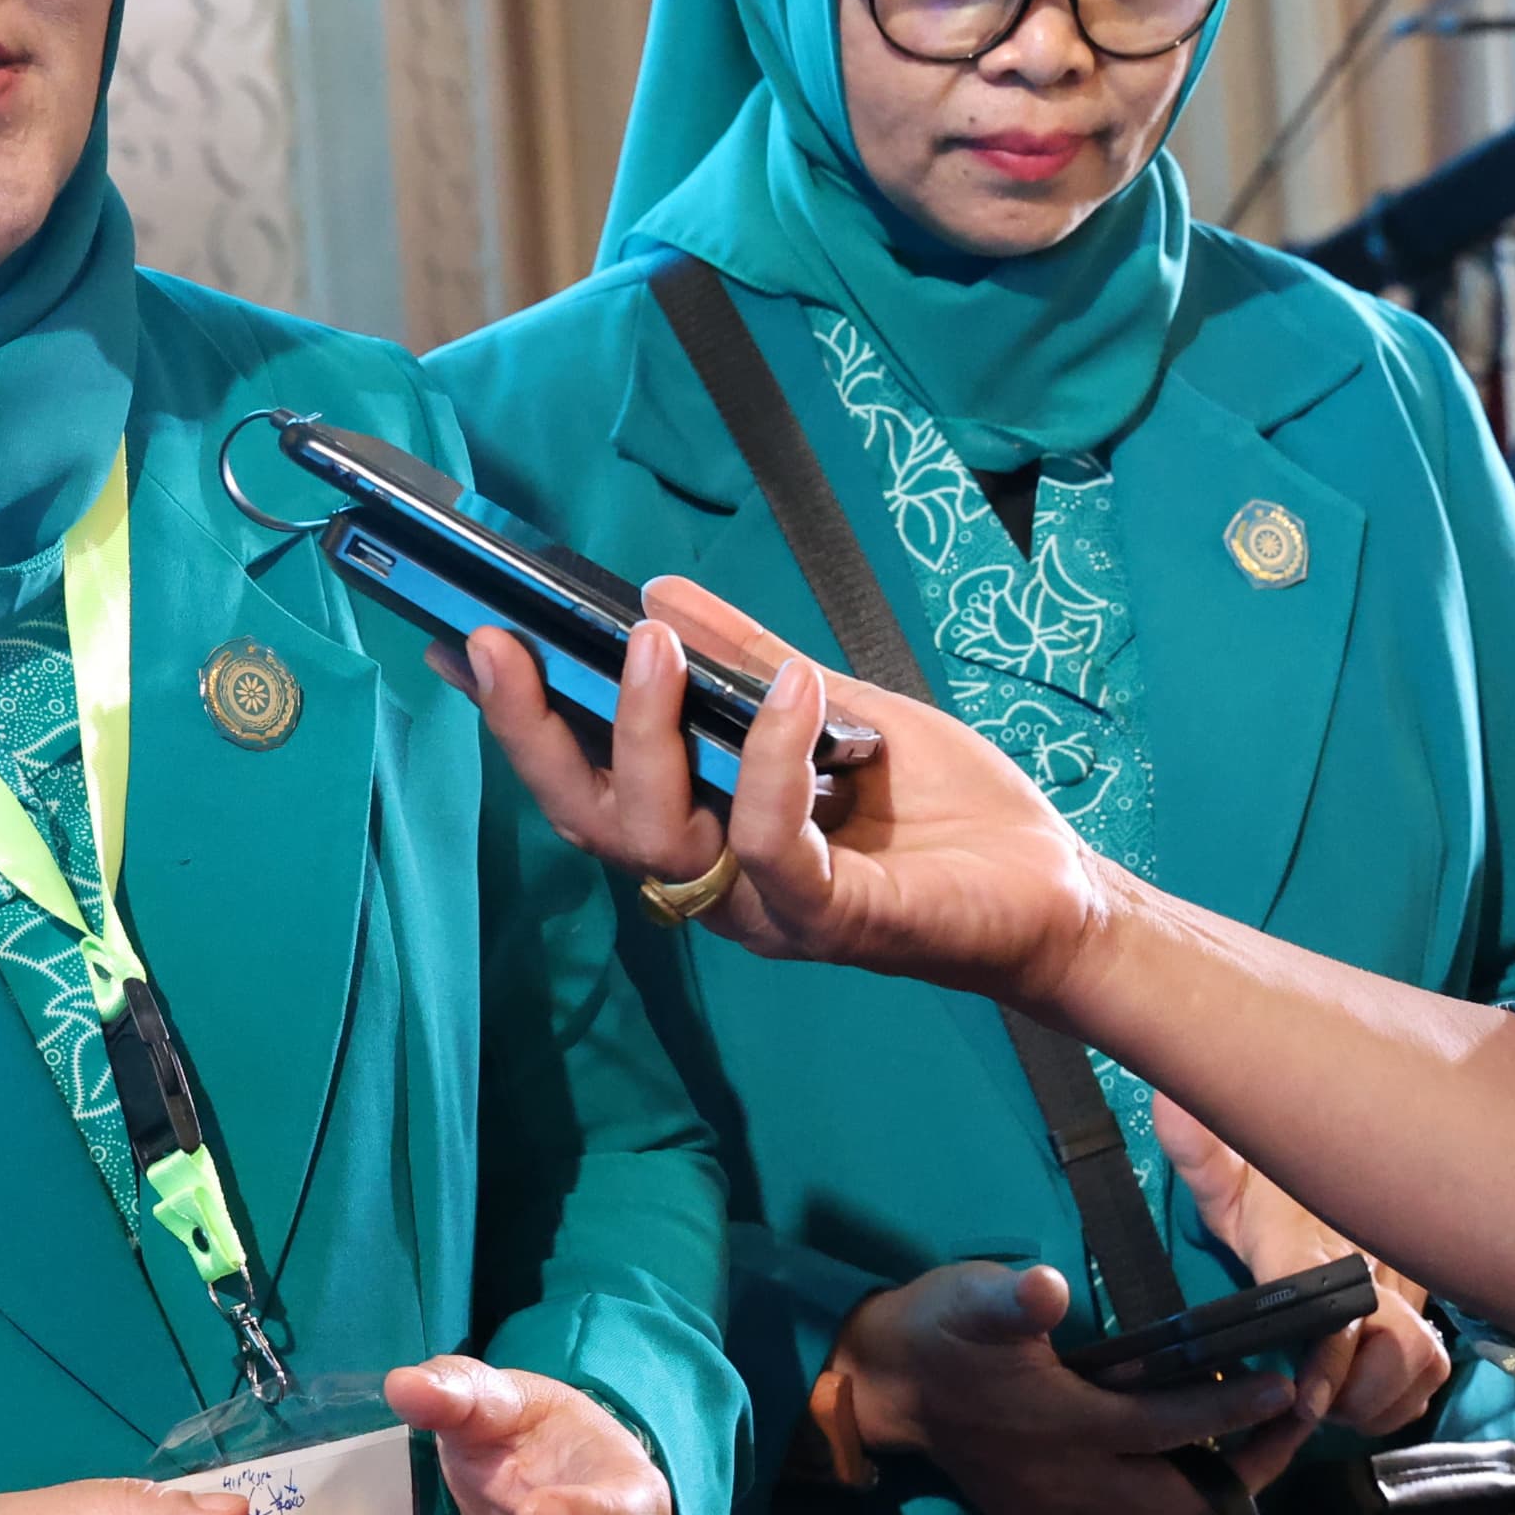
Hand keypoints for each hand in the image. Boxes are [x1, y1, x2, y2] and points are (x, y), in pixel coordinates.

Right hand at [450, 579, 1112, 1002]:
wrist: (1054, 892)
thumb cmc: (945, 814)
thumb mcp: (837, 707)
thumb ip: (747, 664)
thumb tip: (657, 592)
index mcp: (707, 832)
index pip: (587, 783)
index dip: (518, 723)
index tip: (460, 642)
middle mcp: (718, 882)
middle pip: (592, 821)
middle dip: (535, 734)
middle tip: (509, 640)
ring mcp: (770, 910)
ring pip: (660, 836)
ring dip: (642, 733)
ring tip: (650, 642)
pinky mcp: (836, 922)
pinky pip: (772, 848)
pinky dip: (768, 764)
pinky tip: (790, 693)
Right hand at [833, 1263, 1304, 1514]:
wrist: (887, 1382)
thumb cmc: (943, 1330)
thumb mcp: (974, 1298)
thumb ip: (1013, 1298)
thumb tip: (1049, 1287)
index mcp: (1069, 1425)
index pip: (1174, 1427)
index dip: (1236, 1413)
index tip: (1286, 1392)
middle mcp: (1071, 1483)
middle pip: (1185, 1504)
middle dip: (1246, 1473)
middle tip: (1280, 1430)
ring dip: (1203, 1509)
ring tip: (1238, 1466)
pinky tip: (1147, 1510)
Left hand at [1155, 1097, 1450, 1437]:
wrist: (1340, 1153)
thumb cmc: (1264, 1180)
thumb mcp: (1223, 1171)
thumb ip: (1198, 1152)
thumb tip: (1169, 1103)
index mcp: (1311, 1240)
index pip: (1335, 1302)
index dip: (1331, 1358)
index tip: (1309, 1400)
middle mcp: (1372, 1262)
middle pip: (1400, 1344)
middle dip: (1359, 1393)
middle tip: (1309, 1407)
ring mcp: (1405, 1286)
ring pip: (1422, 1360)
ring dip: (1381, 1399)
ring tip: (1332, 1406)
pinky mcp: (1421, 1307)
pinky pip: (1431, 1369)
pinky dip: (1402, 1397)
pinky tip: (1362, 1399)